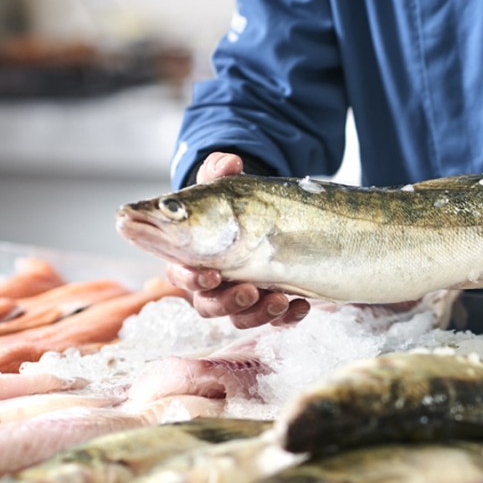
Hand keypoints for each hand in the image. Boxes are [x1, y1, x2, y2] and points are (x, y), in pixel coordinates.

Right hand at [164, 152, 310, 328]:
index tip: (209, 275)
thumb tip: (227, 161)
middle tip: (249, 291)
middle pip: (209, 306)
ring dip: (259, 313)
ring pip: (241, 318)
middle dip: (229, 302)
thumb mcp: (225, 187)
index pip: (180, 274)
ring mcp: (240, 296)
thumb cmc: (231, 206)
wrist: (261, 216)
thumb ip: (219, 173)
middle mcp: (213, 283)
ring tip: (280, 300)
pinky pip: (274, 320)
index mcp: (191, 256)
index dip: (191, 279)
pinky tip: (301, 306)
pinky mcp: (266, 302)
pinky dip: (287, 317)